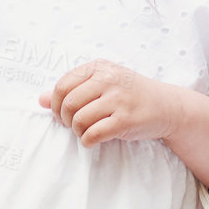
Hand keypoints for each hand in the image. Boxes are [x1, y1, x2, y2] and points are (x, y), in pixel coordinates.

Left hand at [38, 61, 186, 146]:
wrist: (167, 106)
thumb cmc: (131, 95)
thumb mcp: (103, 85)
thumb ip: (73, 90)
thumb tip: (41, 100)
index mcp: (100, 67)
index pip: (63, 85)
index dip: (56, 104)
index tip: (62, 114)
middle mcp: (109, 80)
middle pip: (69, 103)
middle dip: (65, 119)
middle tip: (72, 125)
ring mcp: (118, 99)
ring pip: (79, 120)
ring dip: (77, 131)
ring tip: (85, 131)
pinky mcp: (125, 120)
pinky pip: (93, 134)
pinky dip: (87, 141)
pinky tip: (93, 140)